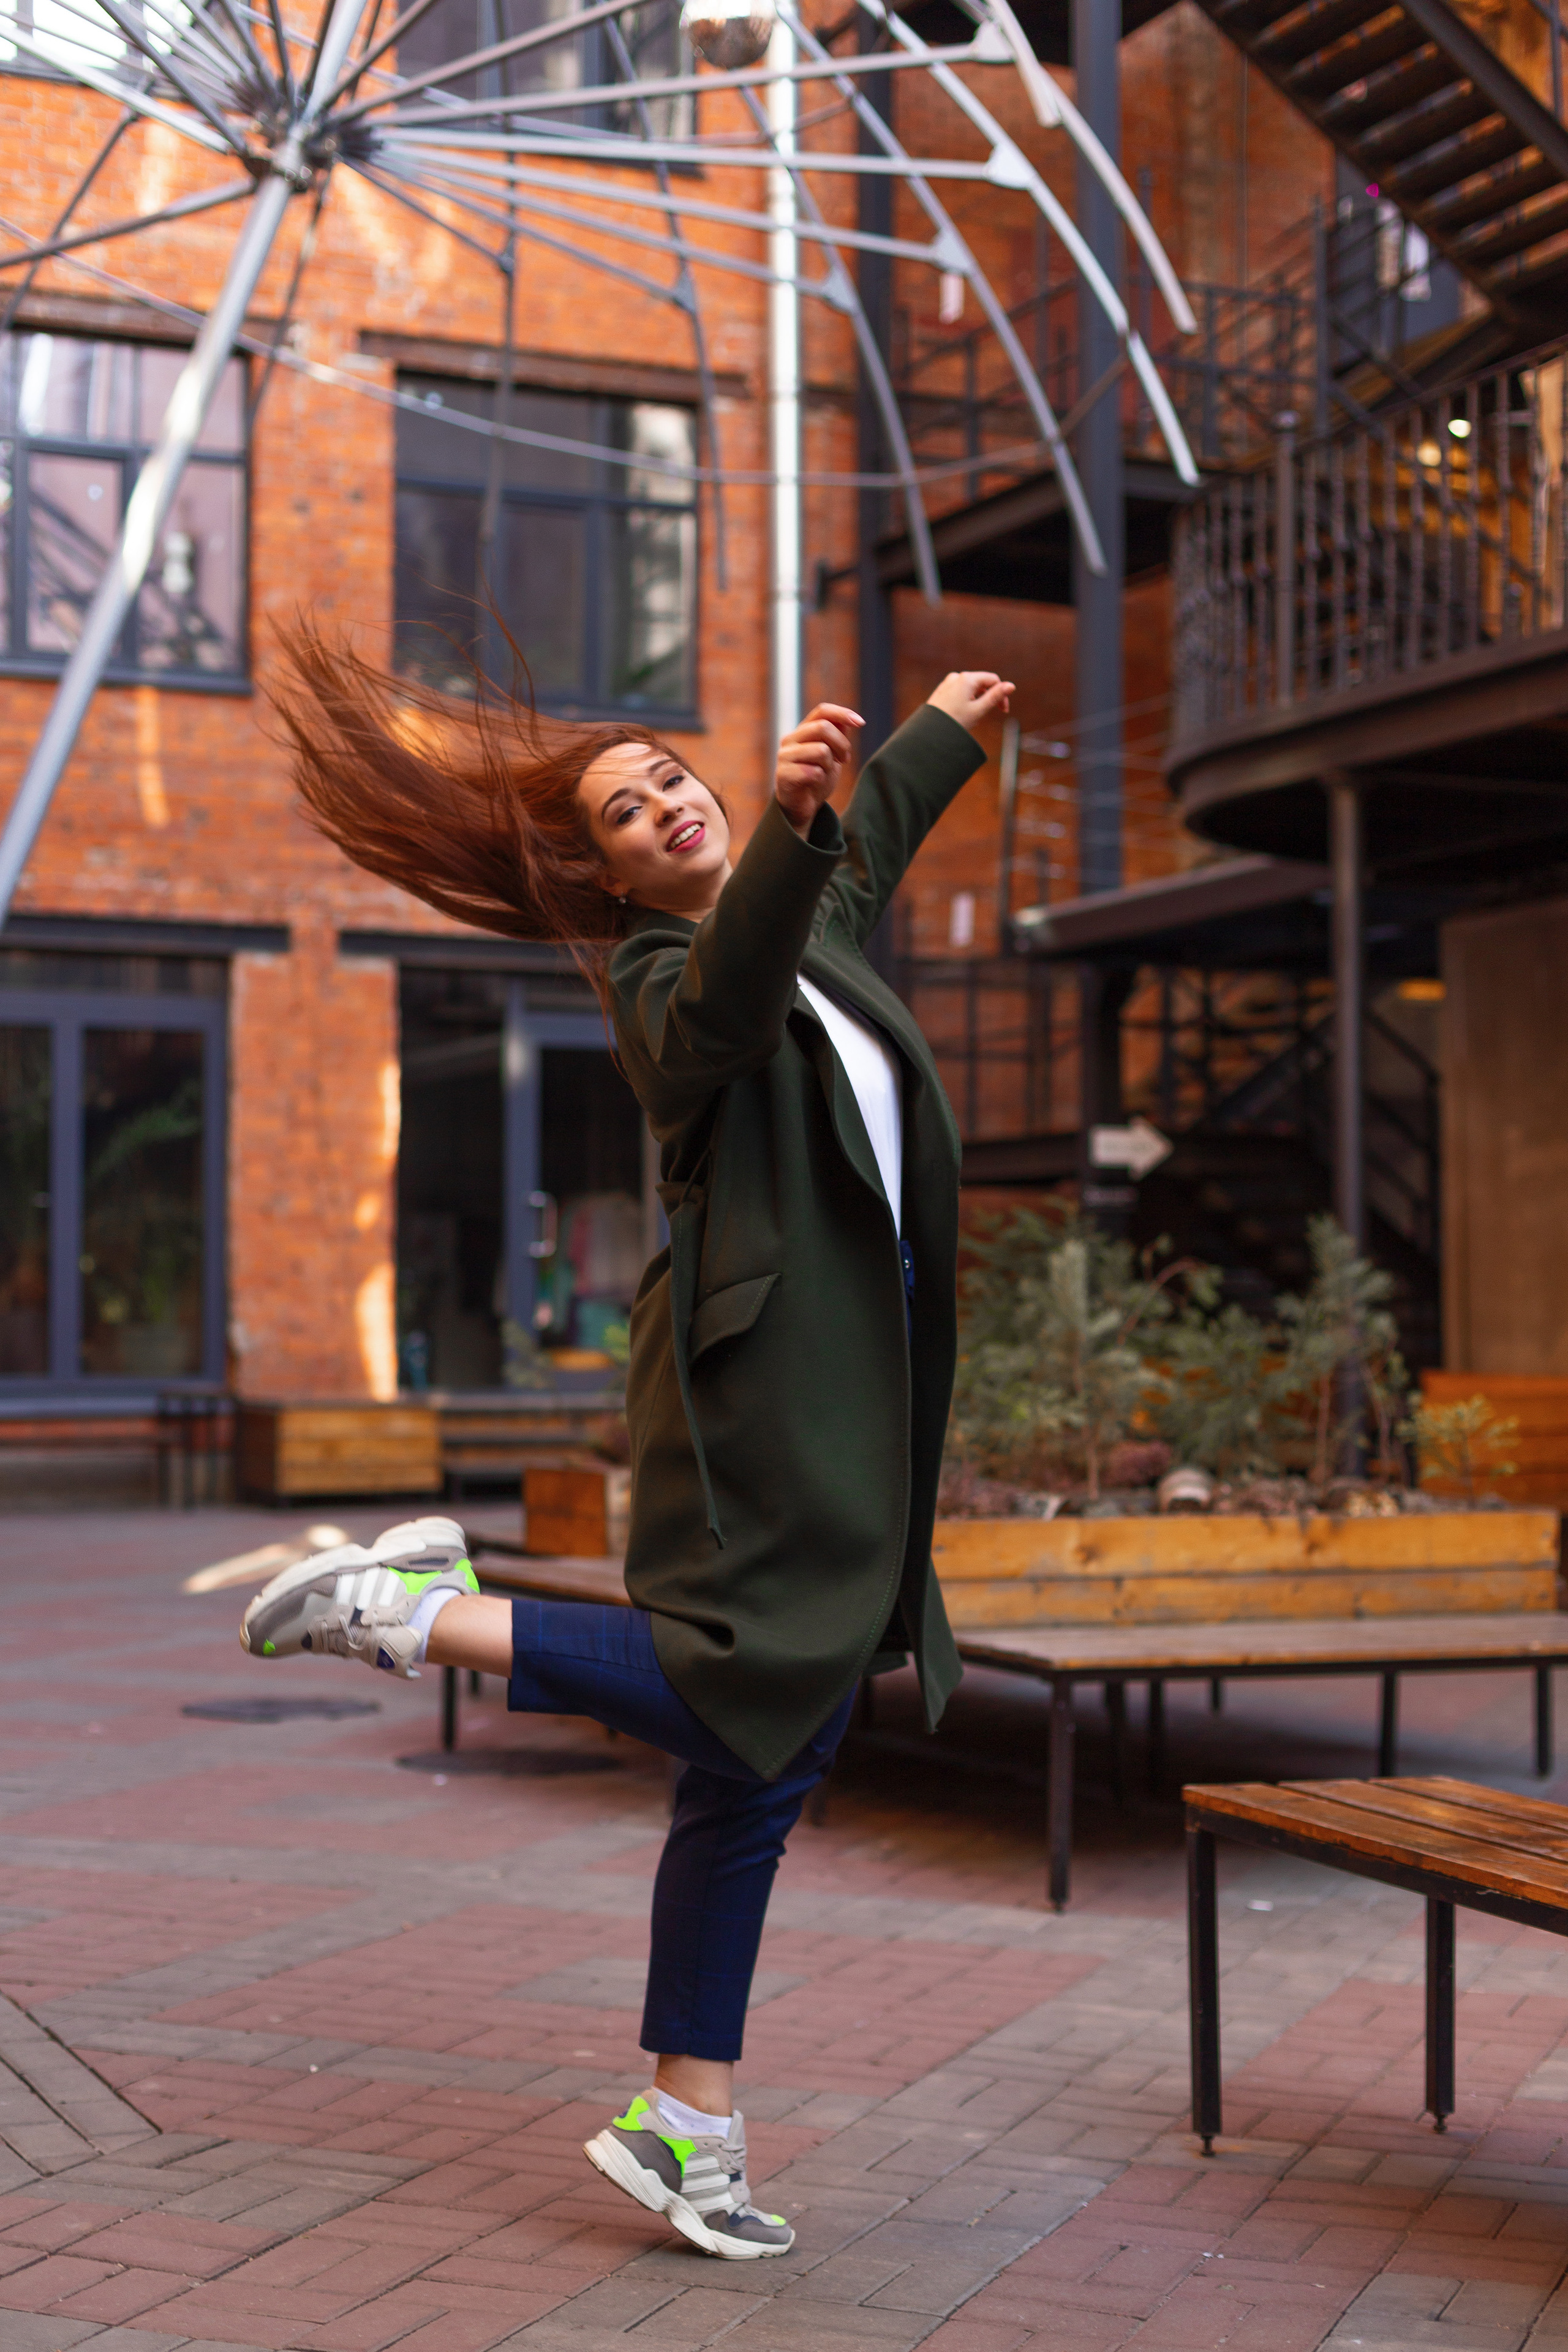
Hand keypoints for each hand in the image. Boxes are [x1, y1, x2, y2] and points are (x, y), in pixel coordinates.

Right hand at [775, 702, 863, 833]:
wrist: (801, 807)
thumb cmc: (816, 779)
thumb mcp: (832, 754)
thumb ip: (837, 736)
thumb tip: (848, 719)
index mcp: (802, 731)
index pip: (822, 711)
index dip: (843, 713)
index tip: (861, 723)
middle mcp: (790, 739)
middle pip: (823, 727)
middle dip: (842, 744)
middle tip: (845, 759)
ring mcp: (784, 757)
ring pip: (821, 750)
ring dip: (830, 764)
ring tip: (825, 773)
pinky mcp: (783, 775)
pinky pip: (814, 772)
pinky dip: (821, 779)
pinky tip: (815, 783)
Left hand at [926, 671, 1014, 733]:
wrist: (929, 732)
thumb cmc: (955, 722)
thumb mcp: (979, 710)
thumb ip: (996, 697)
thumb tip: (1011, 685)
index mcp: (967, 679)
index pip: (993, 680)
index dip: (1001, 694)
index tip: (1003, 711)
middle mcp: (957, 677)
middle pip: (982, 683)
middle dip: (989, 698)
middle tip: (989, 715)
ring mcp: (948, 683)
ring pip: (971, 689)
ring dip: (978, 700)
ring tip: (974, 718)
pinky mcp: (942, 691)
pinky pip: (960, 693)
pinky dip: (966, 701)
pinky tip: (963, 715)